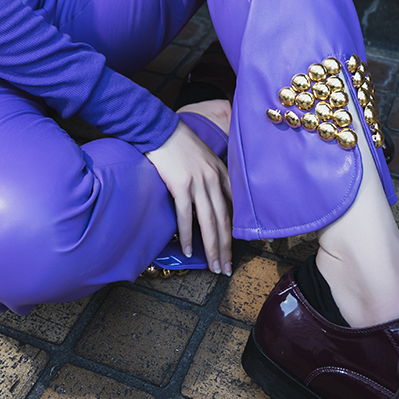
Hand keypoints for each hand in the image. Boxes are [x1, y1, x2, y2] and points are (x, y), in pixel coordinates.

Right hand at [145, 111, 232, 274]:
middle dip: (226, 248)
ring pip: (209, 222)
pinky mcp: (180, 185)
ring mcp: (198, 182)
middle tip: (226, 269)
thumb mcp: (204, 157)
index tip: (238, 249)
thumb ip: (213, 176)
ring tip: (214, 267)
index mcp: (221, 173)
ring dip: (212, 248)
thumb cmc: (179, 143)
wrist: (160, 129)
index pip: (234, 207)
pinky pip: (185, 216)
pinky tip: (188, 250)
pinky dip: (188, 235)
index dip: (237, 231)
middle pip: (224, 220)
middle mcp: (214, 179)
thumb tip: (213, 198)